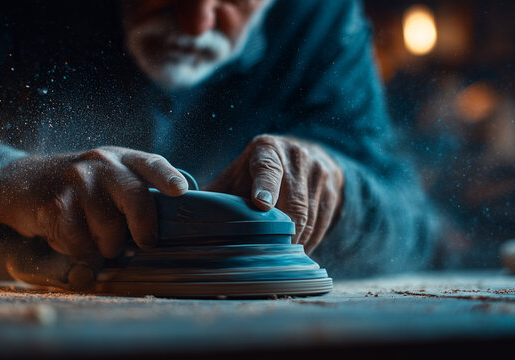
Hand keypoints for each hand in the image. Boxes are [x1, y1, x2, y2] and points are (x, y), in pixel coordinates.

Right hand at [0, 147, 187, 257]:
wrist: (23, 183)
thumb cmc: (81, 189)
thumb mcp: (110, 179)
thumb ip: (137, 193)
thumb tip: (170, 225)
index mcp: (122, 158)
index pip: (151, 164)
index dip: (167, 178)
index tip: (179, 191)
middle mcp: (101, 163)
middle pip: (135, 200)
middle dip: (143, 229)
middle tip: (144, 243)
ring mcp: (76, 180)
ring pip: (109, 230)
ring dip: (105, 245)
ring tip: (96, 238)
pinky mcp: (54, 202)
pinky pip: (80, 242)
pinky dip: (79, 250)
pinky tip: (71, 237)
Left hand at [207, 134, 343, 252]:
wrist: (305, 156)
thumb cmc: (257, 174)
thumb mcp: (237, 176)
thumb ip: (217, 196)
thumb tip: (181, 220)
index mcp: (266, 150)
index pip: (267, 168)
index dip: (265, 186)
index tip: (261, 204)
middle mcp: (296, 156)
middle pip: (292, 201)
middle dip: (280, 232)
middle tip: (266, 256)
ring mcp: (318, 172)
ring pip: (308, 216)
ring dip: (294, 242)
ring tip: (278, 260)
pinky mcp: (333, 189)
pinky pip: (322, 223)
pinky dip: (309, 242)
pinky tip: (295, 253)